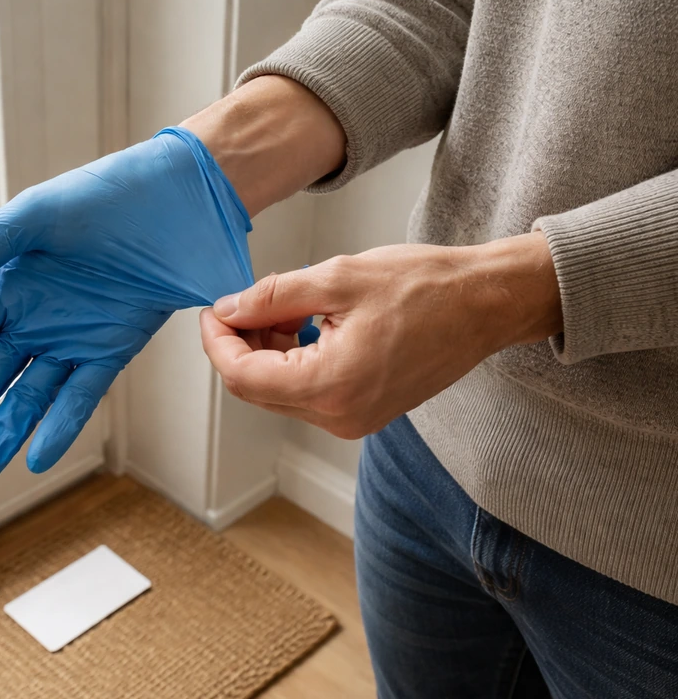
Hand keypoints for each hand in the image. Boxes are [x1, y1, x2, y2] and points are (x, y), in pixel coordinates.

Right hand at [0, 127, 254, 488]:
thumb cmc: (99, 196)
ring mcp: (69, 341)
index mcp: (1, 290)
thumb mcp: (27, 219)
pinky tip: (35, 457)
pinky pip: (80, 396)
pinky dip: (59, 425)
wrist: (177, 197)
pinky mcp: (111, 351)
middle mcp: (29, 322)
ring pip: (25, 399)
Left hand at [200, 233, 562, 438]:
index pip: (243, 376)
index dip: (218, 341)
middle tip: (244, 302)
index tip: (212, 310)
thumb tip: (229, 310)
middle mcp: (339, 416)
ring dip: (266, 352)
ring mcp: (353, 421)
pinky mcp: (363, 413)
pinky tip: (303, 326)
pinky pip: (308, 393)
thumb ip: (273, 297)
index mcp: (331, 386)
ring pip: (279, 392)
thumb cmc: (426, 287)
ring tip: (281, 308)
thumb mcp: (337, 278)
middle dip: (240, 345)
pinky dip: (292, 361)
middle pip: (257, 388)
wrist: (485, 305)